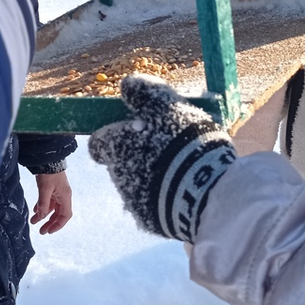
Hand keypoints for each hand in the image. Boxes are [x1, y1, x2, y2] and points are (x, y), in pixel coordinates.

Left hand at [31, 171, 72, 233]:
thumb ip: (43, 204)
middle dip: (50, 223)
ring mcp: (57, 192)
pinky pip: (48, 201)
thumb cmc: (49, 173)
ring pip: (52, 208)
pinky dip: (42, 207)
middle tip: (41, 231)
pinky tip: (35, 210)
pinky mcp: (52, 188)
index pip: (65, 216)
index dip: (58, 225)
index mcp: (65, 197)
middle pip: (58, 214)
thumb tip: (41, 216)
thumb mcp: (45, 189)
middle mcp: (63, 196)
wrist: (48, 158)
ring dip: (43, 215)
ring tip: (33, 222)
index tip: (49, 231)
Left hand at [88, 74, 235, 242]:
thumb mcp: (167, 106)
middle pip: (119, 163)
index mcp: (116, 147)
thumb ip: (145, 93)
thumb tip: (127, 84)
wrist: (206, 193)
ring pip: (136, 183)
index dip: (113, 137)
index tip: (134, 132)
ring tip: (182, 170)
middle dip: (137, 156)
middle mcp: (118, 175)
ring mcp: (133, 200)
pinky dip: (164, 197)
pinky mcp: (150, 220)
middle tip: (164, 150)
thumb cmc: (185, 142)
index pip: (98, 142)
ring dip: (152, 176)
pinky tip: (186, 189)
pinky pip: (153, 204)